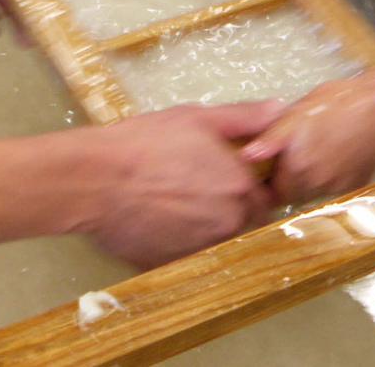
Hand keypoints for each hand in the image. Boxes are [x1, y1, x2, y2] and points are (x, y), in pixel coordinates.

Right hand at [82, 103, 282, 265]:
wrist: (94, 180)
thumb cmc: (146, 142)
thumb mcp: (197, 118)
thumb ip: (244, 117)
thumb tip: (280, 108)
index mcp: (241, 189)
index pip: (266, 198)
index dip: (251, 186)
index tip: (228, 175)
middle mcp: (228, 226)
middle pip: (242, 221)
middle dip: (228, 206)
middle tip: (195, 186)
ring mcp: (200, 250)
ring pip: (215, 240)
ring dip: (204, 225)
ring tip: (174, 201)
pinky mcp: (172, 266)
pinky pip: (186, 254)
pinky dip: (178, 241)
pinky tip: (157, 219)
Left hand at [240, 75, 374, 203]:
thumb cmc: (337, 102)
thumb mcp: (296, 113)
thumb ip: (270, 138)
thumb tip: (247, 155)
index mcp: (298, 166)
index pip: (274, 191)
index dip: (271, 181)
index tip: (273, 169)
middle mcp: (317, 183)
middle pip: (295, 194)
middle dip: (291, 181)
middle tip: (296, 156)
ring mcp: (339, 187)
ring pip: (315, 192)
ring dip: (311, 180)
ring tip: (318, 152)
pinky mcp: (357, 185)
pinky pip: (337, 190)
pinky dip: (333, 178)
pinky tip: (336, 155)